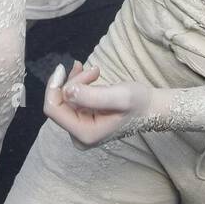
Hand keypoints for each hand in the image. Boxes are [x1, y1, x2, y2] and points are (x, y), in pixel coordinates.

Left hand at [44, 62, 165, 147]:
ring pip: (66, 99)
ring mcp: (80, 130)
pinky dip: (78, 84)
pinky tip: (89, 74)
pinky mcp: (82, 121)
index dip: (53, 87)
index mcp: (85, 134)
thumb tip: (66, 90)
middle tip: (95, 70)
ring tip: (96, 71)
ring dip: (78, 81)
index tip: (63, 67)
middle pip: (60, 102)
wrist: (151, 108)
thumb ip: (92, 96)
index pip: (53, 109)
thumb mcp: (120, 97)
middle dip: (74, 82)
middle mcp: (79, 136)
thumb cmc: (139, 103)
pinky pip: (72, 99)